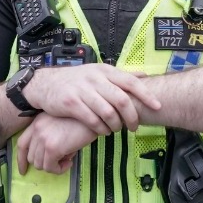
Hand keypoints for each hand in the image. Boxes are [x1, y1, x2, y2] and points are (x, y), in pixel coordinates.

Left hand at [18, 114, 99, 173]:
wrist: (94, 115)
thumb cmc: (82, 120)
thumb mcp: (61, 124)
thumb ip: (51, 137)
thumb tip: (53, 156)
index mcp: (38, 122)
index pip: (22, 144)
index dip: (21, 159)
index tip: (23, 169)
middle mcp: (37, 129)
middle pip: (31, 157)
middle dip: (45, 163)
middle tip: (61, 159)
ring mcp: (43, 138)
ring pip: (40, 165)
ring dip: (53, 166)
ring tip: (67, 159)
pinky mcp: (52, 148)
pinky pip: (50, 168)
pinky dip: (59, 170)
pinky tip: (69, 163)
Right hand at [21, 63, 158, 134]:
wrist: (45, 83)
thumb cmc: (76, 80)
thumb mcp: (98, 71)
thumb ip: (120, 75)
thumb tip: (145, 76)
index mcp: (104, 70)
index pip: (130, 81)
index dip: (145, 94)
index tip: (157, 106)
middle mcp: (95, 78)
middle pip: (121, 99)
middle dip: (131, 116)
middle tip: (134, 127)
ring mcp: (82, 90)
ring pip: (107, 112)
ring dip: (116, 125)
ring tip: (117, 130)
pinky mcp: (71, 103)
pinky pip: (91, 120)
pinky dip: (100, 129)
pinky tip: (102, 131)